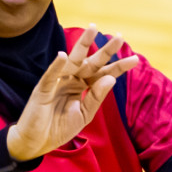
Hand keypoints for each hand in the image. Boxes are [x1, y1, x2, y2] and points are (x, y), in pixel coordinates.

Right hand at [6, 27, 139, 160]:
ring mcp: (57, 82)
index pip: (103, 73)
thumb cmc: (59, 128)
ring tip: (92, 30)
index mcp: (82, 86)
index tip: (135, 59)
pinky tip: (64, 56)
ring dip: (82, 45)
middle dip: (105, 50)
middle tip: (120, 37)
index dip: (118, 66)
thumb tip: (110, 78)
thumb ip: (96, 97)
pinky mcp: (43, 89)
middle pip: (91, 62)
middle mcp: (72, 80)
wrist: (37, 142)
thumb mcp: (84, 115)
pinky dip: (56, 66)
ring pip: (72, 61)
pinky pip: (51, 76)